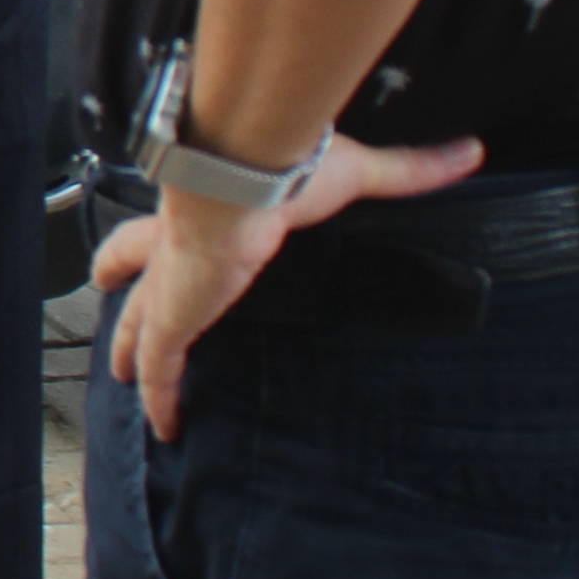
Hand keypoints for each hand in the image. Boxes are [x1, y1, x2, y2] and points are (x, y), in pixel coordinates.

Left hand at [92, 130, 487, 436]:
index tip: (160, 236)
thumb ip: (411, 168)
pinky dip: (158, 399)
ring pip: (134, 325)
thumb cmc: (287, 166)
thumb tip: (467, 153)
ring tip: (124, 372)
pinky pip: (158, 371)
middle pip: (130, 267)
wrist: (243, 177)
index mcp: (203, 206)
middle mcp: (174, 246)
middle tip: (110, 295)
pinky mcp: (171, 320)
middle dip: (119, 283)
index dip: (162, 227)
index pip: (175, 215)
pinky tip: (164, 425)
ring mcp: (168, 287)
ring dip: (128, 348)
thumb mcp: (356, 170)